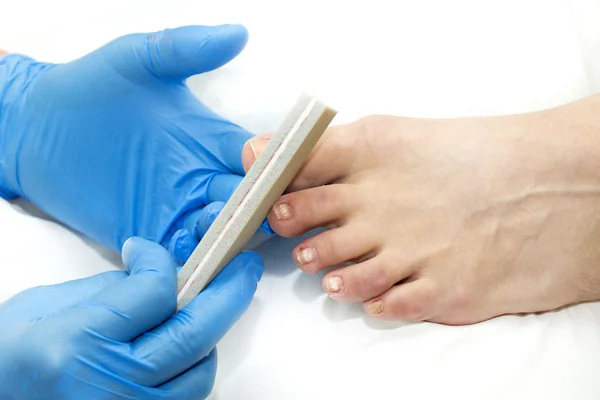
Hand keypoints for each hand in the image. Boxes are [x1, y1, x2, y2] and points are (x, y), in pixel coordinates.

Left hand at [0, 25, 271, 261]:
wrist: (35, 129)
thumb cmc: (88, 88)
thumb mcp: (137, 61)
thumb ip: (184, 47)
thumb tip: (237, 33)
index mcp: (211, 138)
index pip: (260, 158)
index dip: (275, 167)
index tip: (282, 172)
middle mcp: (201, 176)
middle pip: (249, 200)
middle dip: (259, 208)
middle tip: (260, 211)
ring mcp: (177, 207)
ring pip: (222, 232)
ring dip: (228, 235)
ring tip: (218, 228)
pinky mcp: (149, 233)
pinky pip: (183, 255)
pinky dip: (196, 261)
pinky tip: (196, 256)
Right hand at [0, 237, 263, 398]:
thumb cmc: (8, 358)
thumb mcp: (45, 307)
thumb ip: (111, 289)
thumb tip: (161, 274)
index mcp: (77, 344)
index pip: (153, 292)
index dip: (161, 264)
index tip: (151, 253)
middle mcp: (108, 385)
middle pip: (192, 332)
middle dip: (228, 292)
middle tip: (243, 266)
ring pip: (200, 368)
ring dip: (210, 333)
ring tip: (209, 306)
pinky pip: (186, 394)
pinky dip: (194, 364)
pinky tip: (188, 344)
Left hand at [242, 100, 599, 323]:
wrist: (543, 185)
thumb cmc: (462, 158)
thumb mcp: (393, 136)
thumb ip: (328, 149)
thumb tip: (261, 152)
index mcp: (371, 155)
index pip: (297, 167)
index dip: (271, 185)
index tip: (265, 197)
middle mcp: (382, 204)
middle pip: (308, 223)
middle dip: (294, 231)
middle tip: (297, 236)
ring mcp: (410, 249)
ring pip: (342, 273)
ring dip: (330, 273)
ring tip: (332, 272)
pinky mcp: (439, 289)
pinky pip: (389, 306)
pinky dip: (375, 303)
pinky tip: (377, 296)